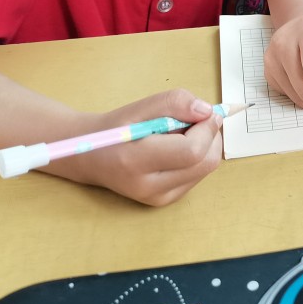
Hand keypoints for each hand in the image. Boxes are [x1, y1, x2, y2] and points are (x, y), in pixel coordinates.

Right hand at [58, 90, 223, 205]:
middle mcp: (148, 187)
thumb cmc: (116, 128)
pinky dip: (197, 157)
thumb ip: (174, 103)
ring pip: (206, 169)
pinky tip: (177, 149)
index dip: (206, 129)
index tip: (207, 112)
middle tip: (196, 120)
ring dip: (205, 146)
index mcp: (134, 161)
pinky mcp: (166, 200)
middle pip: (205, 163)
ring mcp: (158, 198)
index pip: (191, 150)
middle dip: (210, 136)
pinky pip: (198, 176)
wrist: (92, 158)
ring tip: (180, 135)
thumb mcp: (140, 107)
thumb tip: (207, 111)